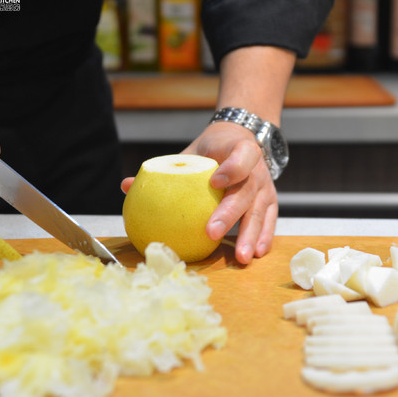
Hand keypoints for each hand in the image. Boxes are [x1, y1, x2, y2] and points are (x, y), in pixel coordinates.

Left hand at [121, 122, 277, 264]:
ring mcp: (266, 186)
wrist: (239, 140)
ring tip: (242, 257)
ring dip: (250, 235)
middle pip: (246, 191)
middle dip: (230, 213)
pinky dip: (264, 237)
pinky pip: (270, 220)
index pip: (241, 156)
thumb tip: (126, 186)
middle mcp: (258, 169)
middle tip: (211, 232)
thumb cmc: (212, 150)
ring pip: (259, 211)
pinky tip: (256, 254)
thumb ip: (165, 168)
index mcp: (240, 149)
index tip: (214, 181)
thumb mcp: (191, 152)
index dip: (231, 168)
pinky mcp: (271, 201)